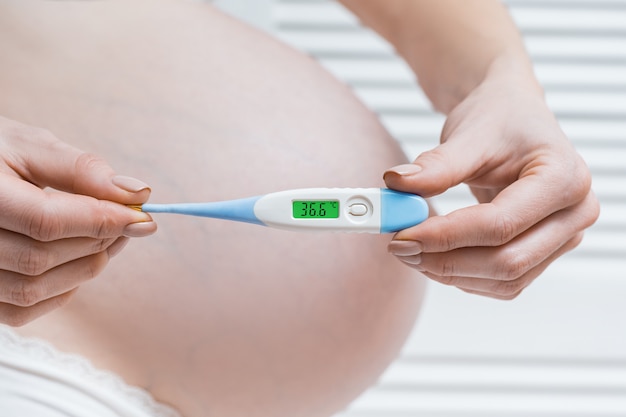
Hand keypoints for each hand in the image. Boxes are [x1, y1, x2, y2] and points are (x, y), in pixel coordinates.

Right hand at [0, 116, 155, 324]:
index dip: (100, 222)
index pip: (45, 223)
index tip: (141, 217)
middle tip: (129, 222)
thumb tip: (137, 194)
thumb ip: (81, 170)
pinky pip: (23, 309)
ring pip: (35, 289)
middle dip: (97, 241)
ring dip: (85, 266)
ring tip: (110, 238)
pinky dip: (61, 289)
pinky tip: (77, 260)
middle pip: (42, 259)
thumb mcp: (30, 147)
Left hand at [384, 73, 599, 298]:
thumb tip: (397, 185)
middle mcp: (574, 213)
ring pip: (505, 280)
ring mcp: (563, 237)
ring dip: (452, 274)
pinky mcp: (544, 252)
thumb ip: (436, 166)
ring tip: (412, 252)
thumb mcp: (468, 134)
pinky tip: (435, 258)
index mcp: (564, 178)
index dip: (445, 236)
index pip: (499, 225)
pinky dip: (465, 276)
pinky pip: (504, 282)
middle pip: (507, 262)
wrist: (513, 116)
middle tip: (400, 248)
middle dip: (446, 262)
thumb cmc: (499, 119)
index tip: (402, 235)